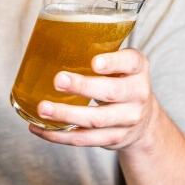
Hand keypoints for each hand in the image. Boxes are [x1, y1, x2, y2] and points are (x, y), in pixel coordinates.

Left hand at [28, 49, 159, 150]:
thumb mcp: (121, 64)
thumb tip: (52, 45)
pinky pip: (85, 139)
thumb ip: (100, 54)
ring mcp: (127, 119)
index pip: (130, 62)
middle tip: (58, 80)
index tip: (94, 62)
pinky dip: (60, 135)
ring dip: (66, 114)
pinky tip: (40, 128)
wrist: (143, 119)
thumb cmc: (122, 82)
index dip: (113, 63)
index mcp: (138, 69)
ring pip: (95, 119)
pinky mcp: (114, 138)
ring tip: (43, 108)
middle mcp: (137, 94)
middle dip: (83, 87)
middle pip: (111, 92)